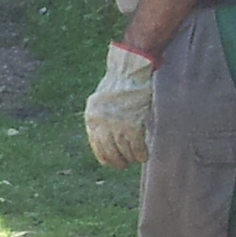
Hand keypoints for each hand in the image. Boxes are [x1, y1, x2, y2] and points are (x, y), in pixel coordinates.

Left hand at [86, 44, 155, 167]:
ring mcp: (116, 125)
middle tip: (125, 165)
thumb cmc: (117, 85)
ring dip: (131, 159)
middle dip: (118, 161)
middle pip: (109, 152)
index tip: (112, 162)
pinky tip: (144, 156)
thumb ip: (101, 119)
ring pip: (123, 152)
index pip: (96, 146)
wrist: (127, 72)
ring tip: (136, 159)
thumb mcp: (99, 103)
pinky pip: (136, 147)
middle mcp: (101, 124)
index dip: (105, 157)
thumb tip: (107, 138)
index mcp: (91, 119)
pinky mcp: (132, 124)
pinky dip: (141, 154)